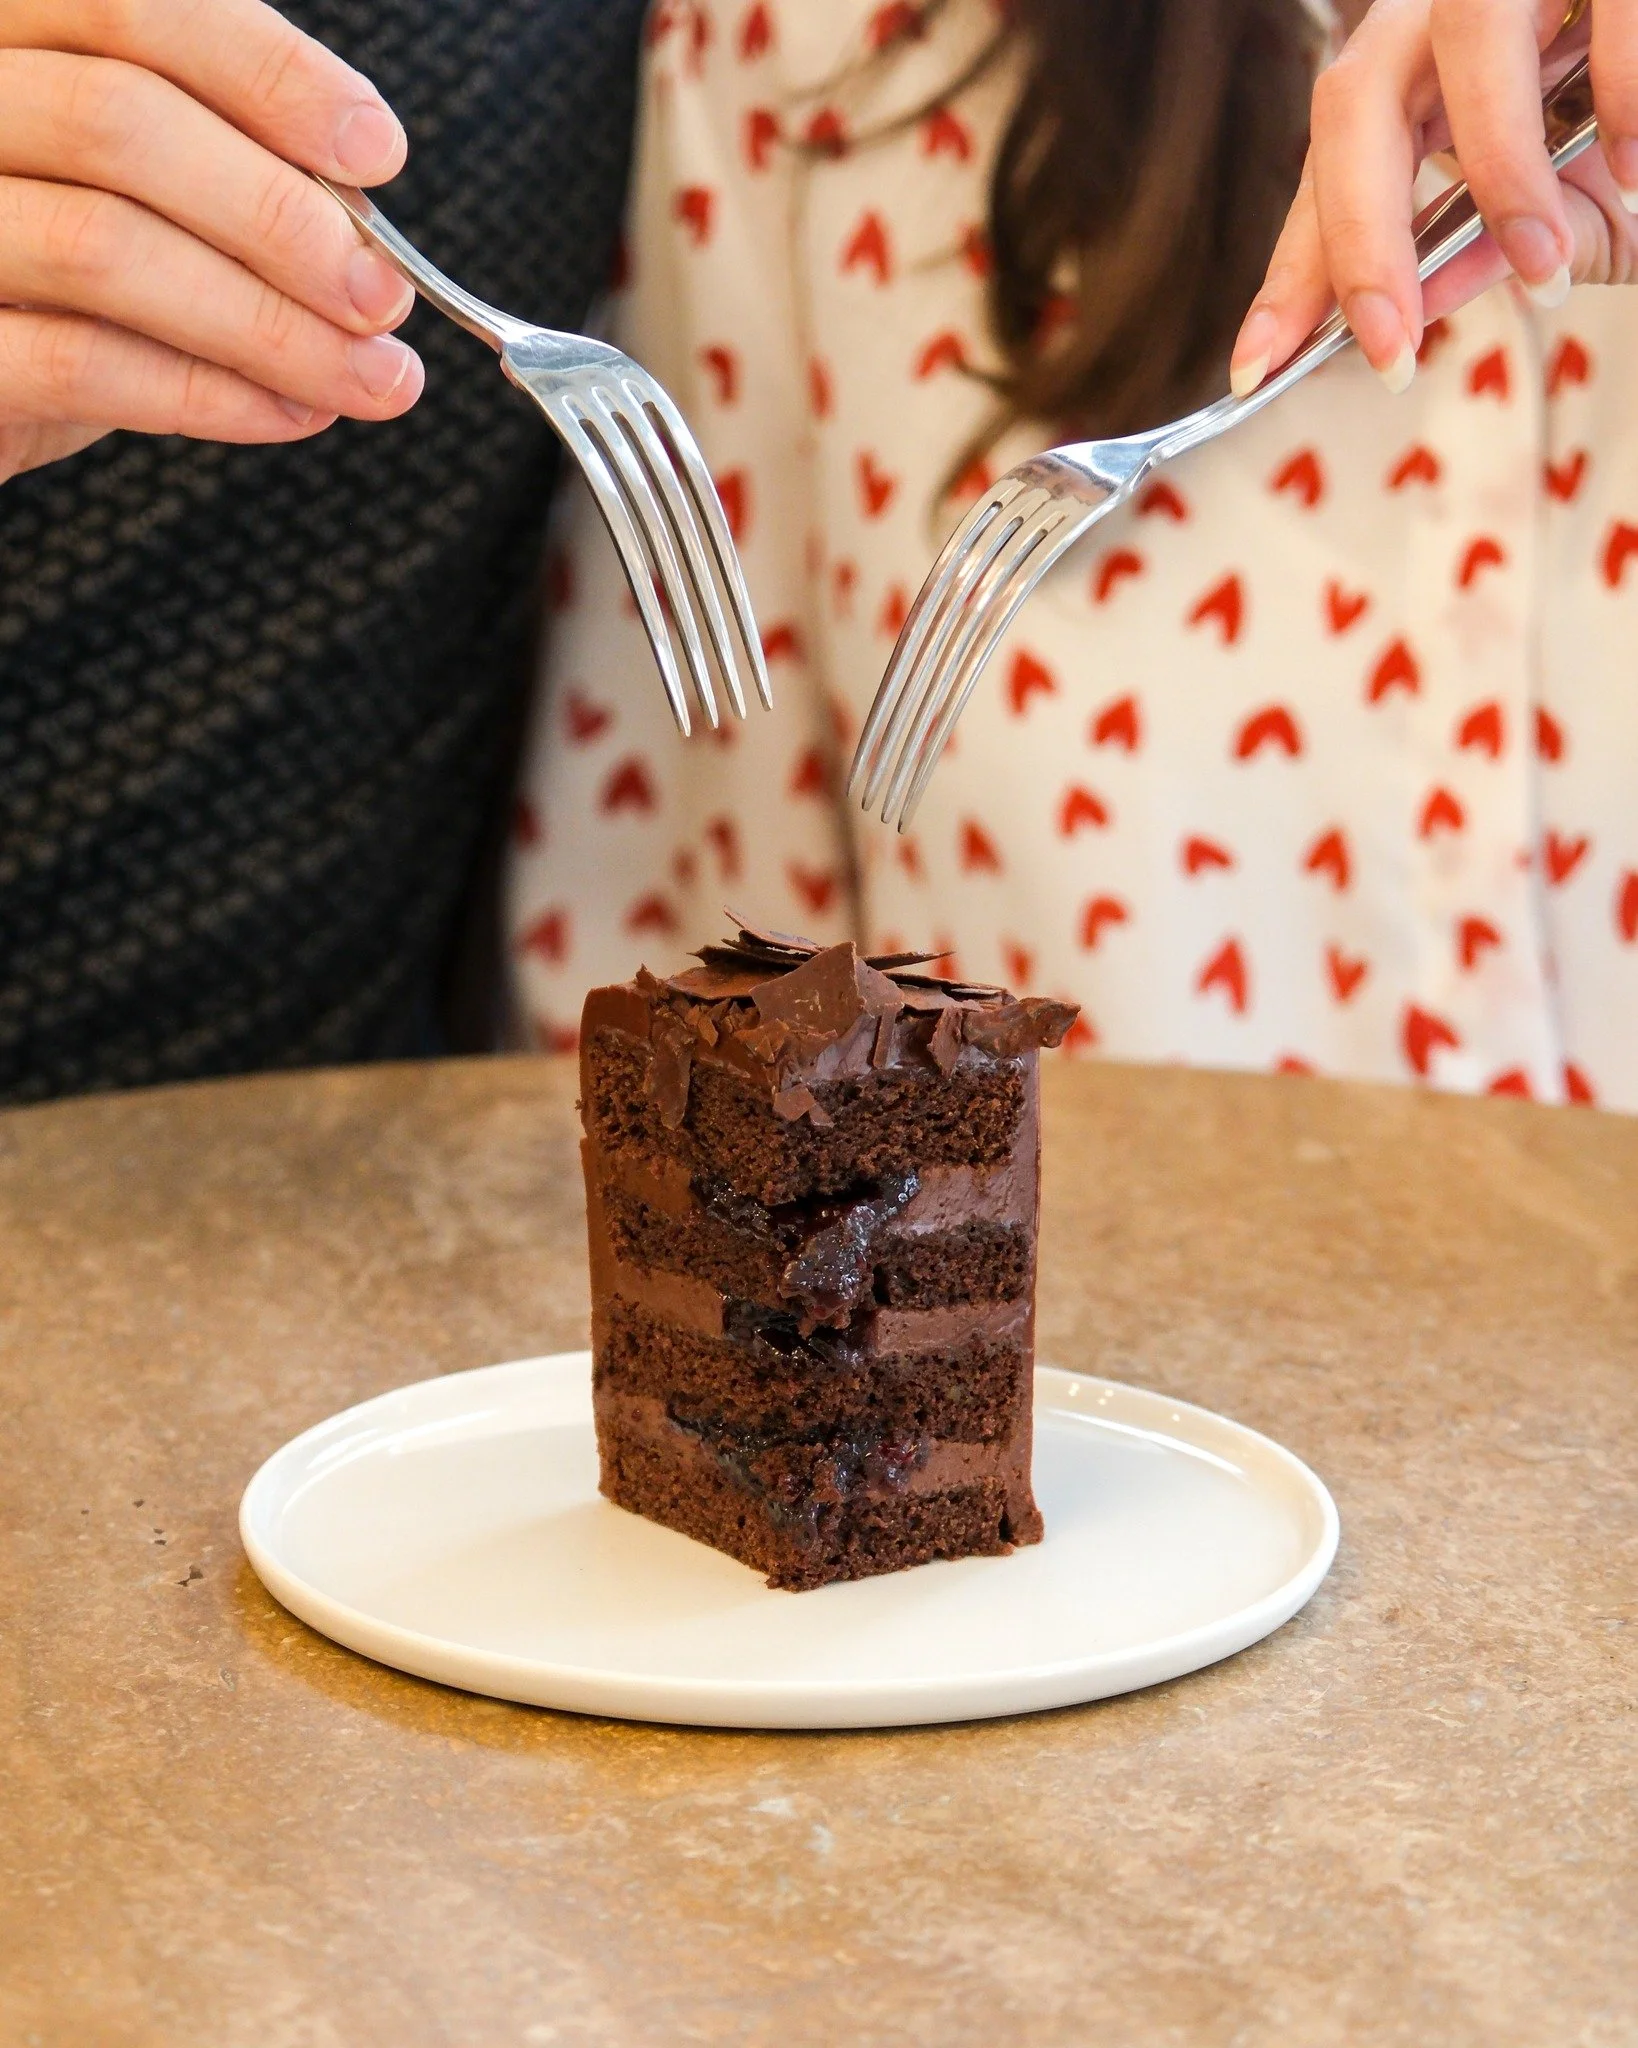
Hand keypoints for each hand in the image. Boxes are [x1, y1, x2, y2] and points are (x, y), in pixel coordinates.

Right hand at [0, 0, 423, 485]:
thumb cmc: (71, 282)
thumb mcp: (151, 198)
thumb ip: (231, 173)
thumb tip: (362, 226)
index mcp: (14, 39)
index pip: (132, 8)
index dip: (268, 73)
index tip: (377, 151)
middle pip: (119, 122)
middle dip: (279, 217)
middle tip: (382, 297)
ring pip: (102, 248)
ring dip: (267, 325)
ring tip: (370, 376)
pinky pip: (79, 364)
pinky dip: (207, 394)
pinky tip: (292, 412)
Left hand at [1231, 0, 1637, 396]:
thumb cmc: (1621, 121)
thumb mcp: (1554, 198)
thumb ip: (1481, 248)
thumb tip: (1409, 312)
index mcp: (1415, 65)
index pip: (1329, 168)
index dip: (1294, 269)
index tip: (1256, 366)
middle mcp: (1441, 6)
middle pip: (1358, 102)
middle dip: (1364, 238)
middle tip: (1389, 350)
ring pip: (1468, 34)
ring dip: (1499, 167)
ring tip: (1543, 262)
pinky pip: (1607, 9)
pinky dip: (1620, 95)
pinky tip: (1634, 170)